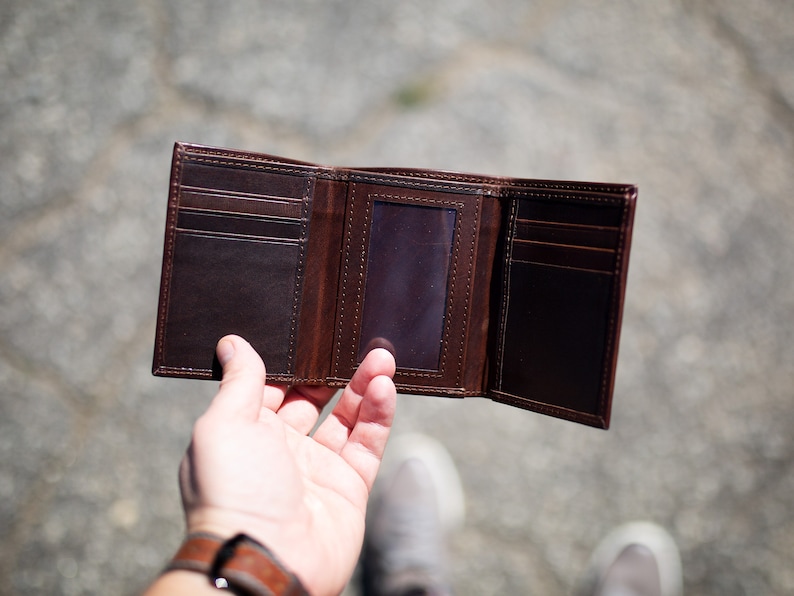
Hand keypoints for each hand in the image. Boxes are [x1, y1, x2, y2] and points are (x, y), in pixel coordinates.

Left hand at [149, 334, 395, 595]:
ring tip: (381, 357)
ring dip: (364, 386)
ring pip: (346, 417)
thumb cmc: (232, 492)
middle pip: (312, 399)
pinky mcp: (349, 487)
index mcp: (245, 434)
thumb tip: (232, 343)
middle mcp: (281, 451)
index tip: (311, 333)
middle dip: (332, 371)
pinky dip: (378, 415)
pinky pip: (367, 443)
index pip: (271, 388)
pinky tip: (384, 387)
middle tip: (352, 341)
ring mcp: (317, 469)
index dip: (291, 362)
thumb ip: (238, 383)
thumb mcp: (223, 424)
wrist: (265, 558)